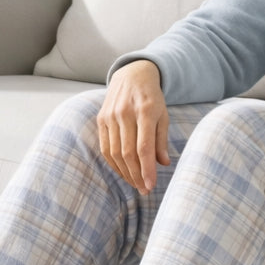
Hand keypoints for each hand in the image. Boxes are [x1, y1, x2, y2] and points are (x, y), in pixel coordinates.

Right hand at [98, 60, 169, 194]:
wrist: (132, 75)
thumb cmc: (152, 97)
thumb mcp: (163, 115)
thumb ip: (161, 140)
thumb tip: (164, 163)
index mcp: (146, 111)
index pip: (144, 147)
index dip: (147, 169)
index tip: (150, 186)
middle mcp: (125, 113)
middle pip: (128, 153)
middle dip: (136, 175)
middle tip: (144, 190)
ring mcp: (110, 116)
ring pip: (115, 153)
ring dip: (125, 172)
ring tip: (135, 183)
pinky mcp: (101, 119)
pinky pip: (106, 147)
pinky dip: (114, 163)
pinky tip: (123, 171)